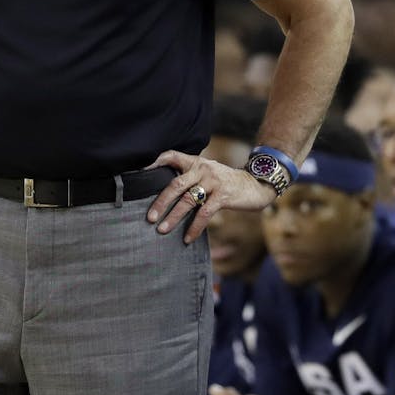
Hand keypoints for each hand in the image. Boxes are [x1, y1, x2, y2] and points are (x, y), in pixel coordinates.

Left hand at [146, 150, 277, 243]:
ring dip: (174, 217)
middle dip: (161, 202)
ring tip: (162, 230)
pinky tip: (187, 238)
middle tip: (149, 217)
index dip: (154, 162)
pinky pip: (204, 213)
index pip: (171, 156)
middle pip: (176, 184)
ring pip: (188, 200)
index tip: (139, 174)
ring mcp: (213, 181)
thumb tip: (165, 193)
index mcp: (196, 162)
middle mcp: (203, 168)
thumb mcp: (208, 173)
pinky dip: (194, 227)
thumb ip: (191, 177)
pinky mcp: (223, 195)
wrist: (255, 185)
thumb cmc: (227, 183)